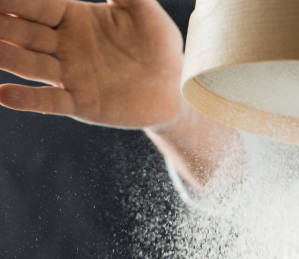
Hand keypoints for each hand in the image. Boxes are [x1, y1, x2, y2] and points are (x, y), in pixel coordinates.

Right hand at [0, 0, 183, 128]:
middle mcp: (65, 46)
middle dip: (1, 24)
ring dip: (5, 56)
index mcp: (74, 18)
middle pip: (23, 31)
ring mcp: (71, 75)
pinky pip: (50, 101)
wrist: (175, 89)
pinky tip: (4, 94)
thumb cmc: (160, 47)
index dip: (15, 0)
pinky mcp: (82, 103)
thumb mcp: (144, 11)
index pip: (36, 5)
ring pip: (29, 63)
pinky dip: (28, 99)